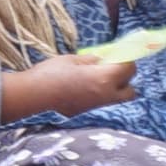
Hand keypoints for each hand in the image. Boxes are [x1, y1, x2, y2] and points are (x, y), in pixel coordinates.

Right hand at [0, 53, 138, 119]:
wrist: (34, 94)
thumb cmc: (52, 72)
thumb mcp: (74, 59)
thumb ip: (93, 60)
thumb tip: (105, 58)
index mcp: (104, 79)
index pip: (129, 69)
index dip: (126, 59)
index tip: (119, 53)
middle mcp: (105, 95)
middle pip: (131, 91)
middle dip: (126, 79)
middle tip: (112, 68)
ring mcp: (95, 106)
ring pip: (116, 98)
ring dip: (113, 88)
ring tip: (96, 77)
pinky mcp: (84, 111)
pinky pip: (100, 102)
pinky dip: (98, 94)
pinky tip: (81, 86)